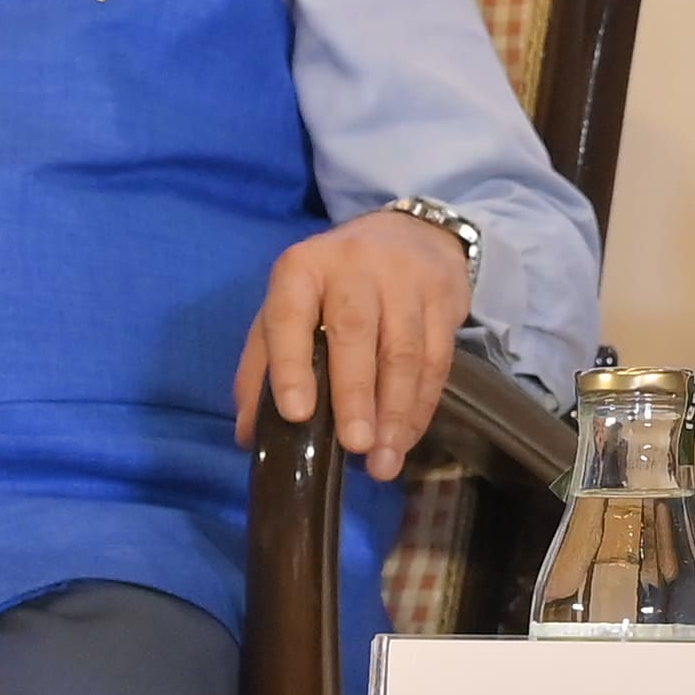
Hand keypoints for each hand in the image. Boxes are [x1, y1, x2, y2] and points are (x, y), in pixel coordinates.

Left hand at [237, 207, 477, 480]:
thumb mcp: (290, 307)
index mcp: (303, 269)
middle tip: (354, 447)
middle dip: (354, 394)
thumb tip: (249, 433)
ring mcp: (406, 278)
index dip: (291, 366)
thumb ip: (264, 364)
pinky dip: (422, 405)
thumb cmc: (335, 285)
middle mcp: (355, 266)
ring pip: (405, 350)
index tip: (295, 414)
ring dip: (396, 411)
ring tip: (384, 461)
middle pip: (355, 332)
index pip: (290, 316)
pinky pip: (438, 358)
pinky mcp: (445, 297)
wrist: (411, 234)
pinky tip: (407, 437)